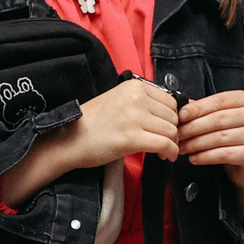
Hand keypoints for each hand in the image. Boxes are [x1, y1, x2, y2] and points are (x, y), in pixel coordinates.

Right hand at [62, 77, 180, 168]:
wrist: (70, 139)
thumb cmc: (93, 123)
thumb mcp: (119, 100)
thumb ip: (143, 102)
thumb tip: (170, 112)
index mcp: (134, 87)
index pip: (171, 101)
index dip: (172, 118)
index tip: (167, 128)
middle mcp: (136, 98)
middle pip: (173, 116)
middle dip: (173, 132)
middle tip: (165, 142)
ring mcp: (134, 117)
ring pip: (171, 131)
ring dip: (172, 144)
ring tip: (163, 151)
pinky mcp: (131, 137)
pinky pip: (165, 144)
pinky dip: (171, 152)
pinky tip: (166, 156)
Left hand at [179, 90, 243, 173]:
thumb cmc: (235, 137)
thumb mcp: (223, 119)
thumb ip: (206, 111)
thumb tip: (183, 109)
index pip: (219, 101)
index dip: (198, 108)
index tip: (181, 115)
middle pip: (217, 119)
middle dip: (193, 128)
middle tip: (178, 134)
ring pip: (218, 137)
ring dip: (195, 143)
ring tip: (182, 147)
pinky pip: (223, 154)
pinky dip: (205, 156)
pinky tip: (195, 157)